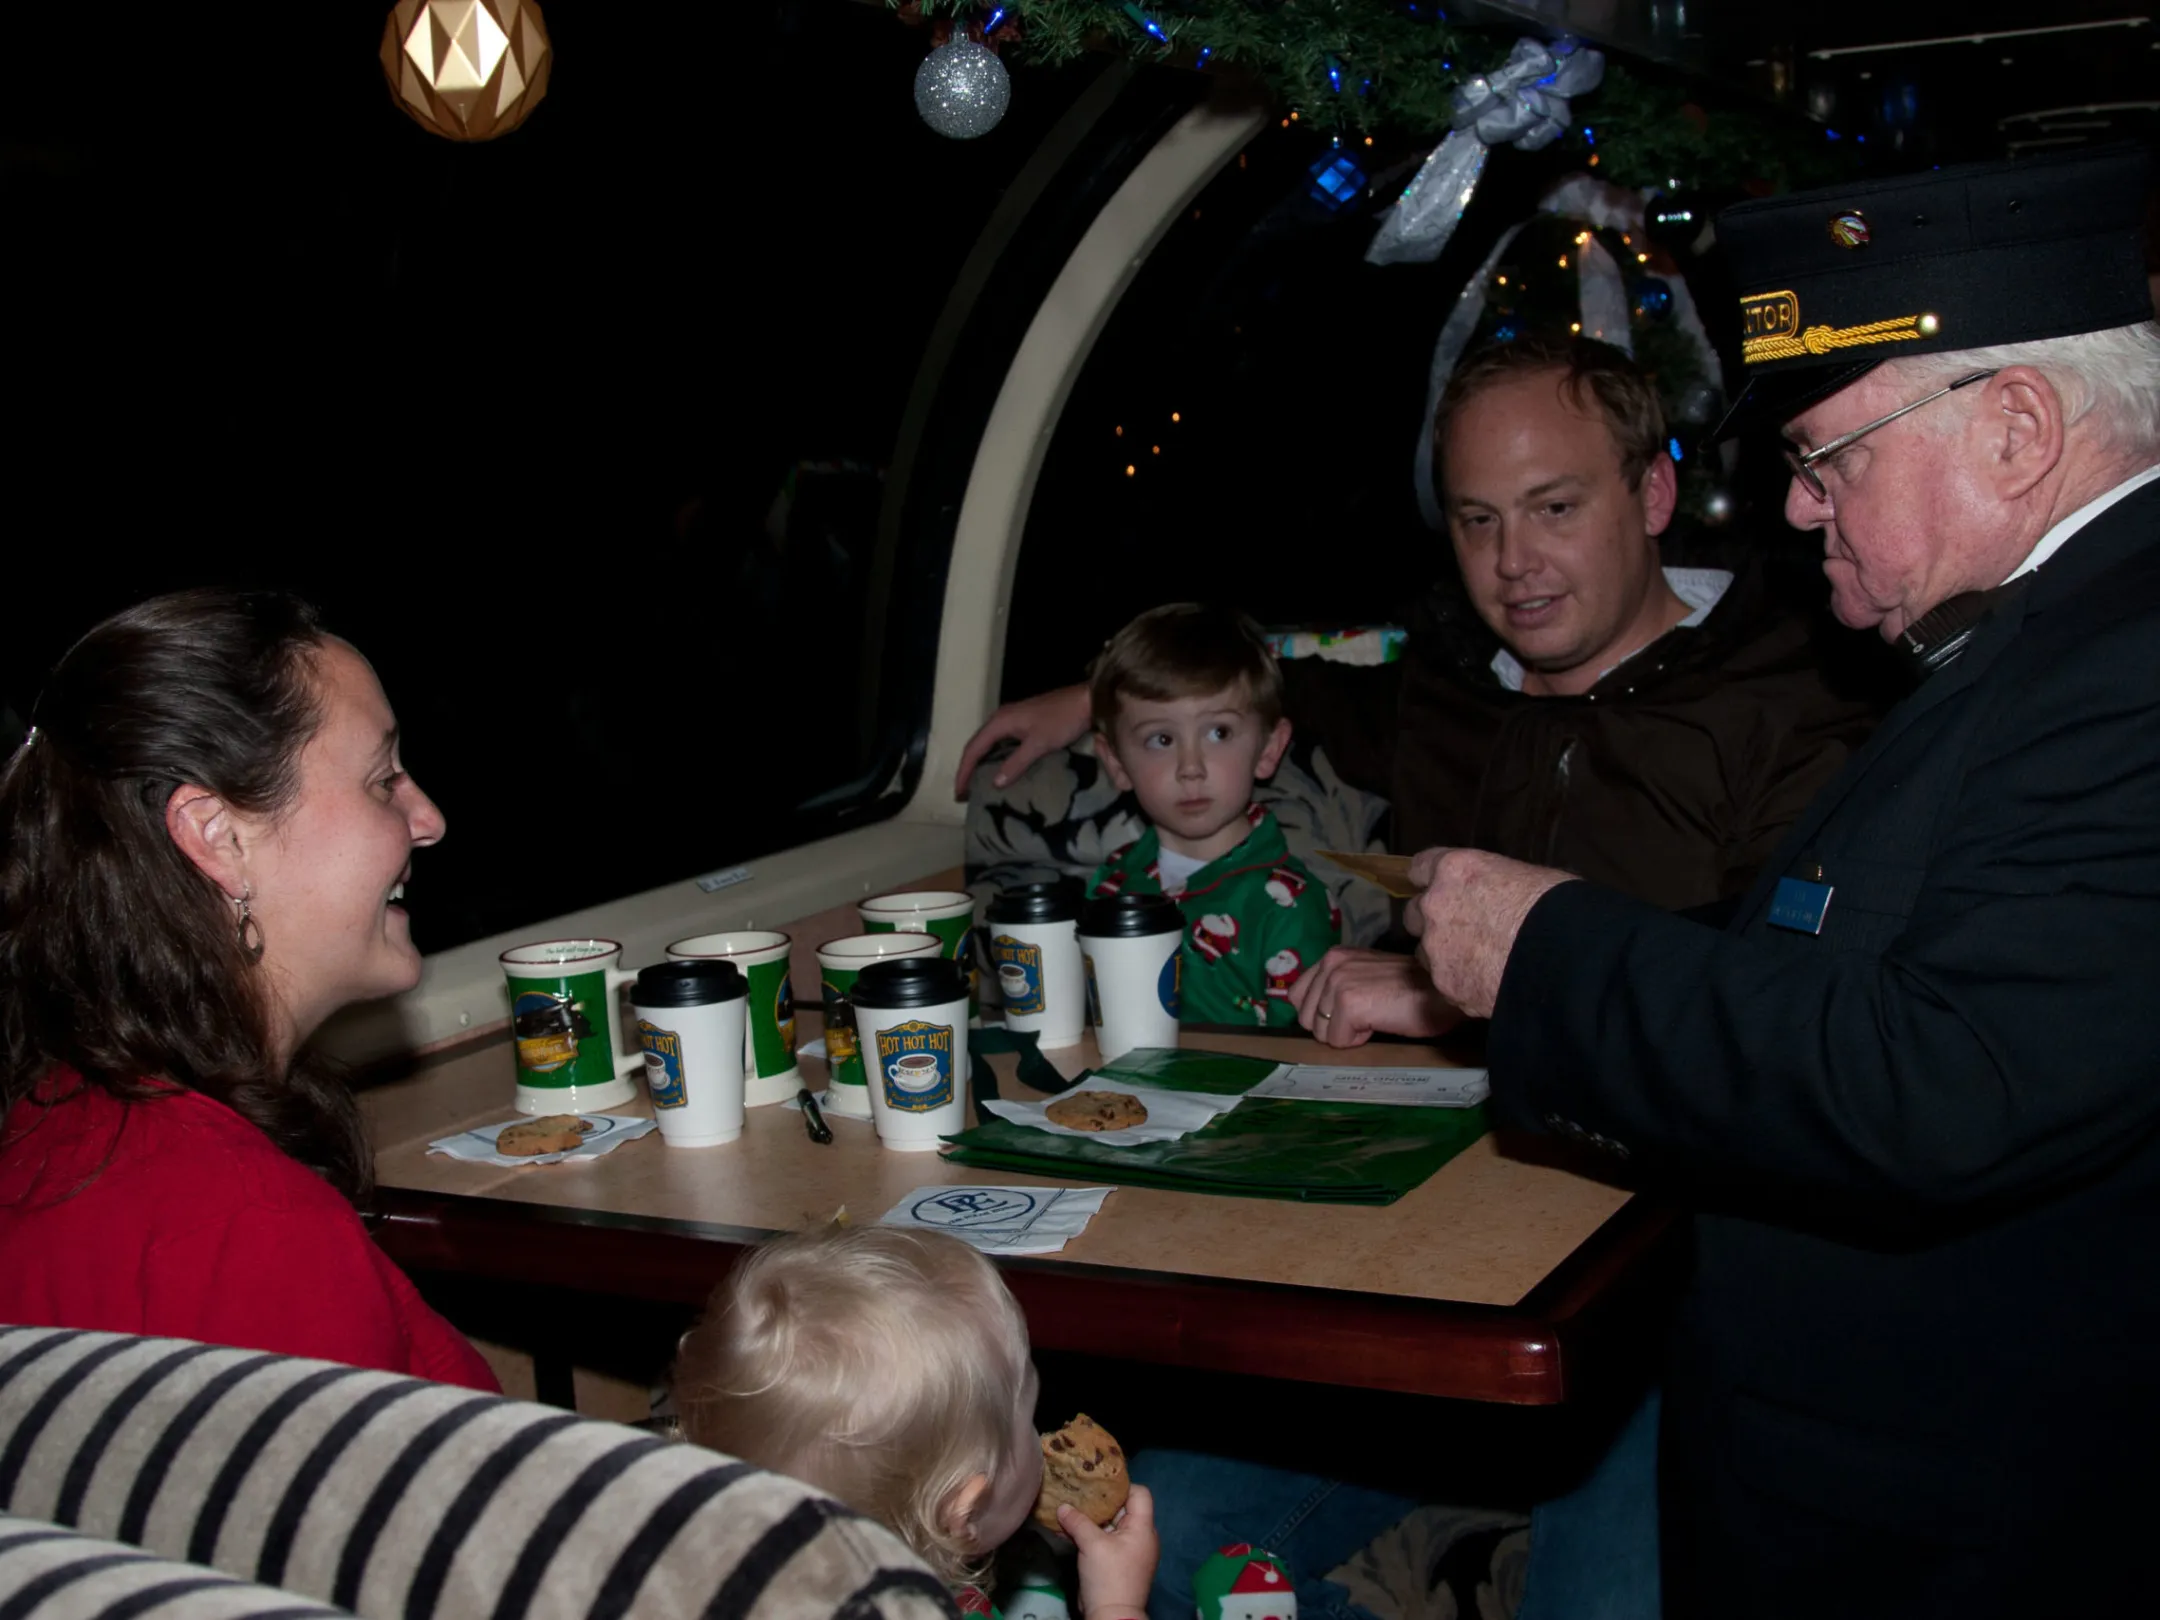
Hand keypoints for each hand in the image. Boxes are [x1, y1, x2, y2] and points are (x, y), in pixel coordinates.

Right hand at [952, 684, 1092, 798]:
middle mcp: (1001, 718)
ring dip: (980, 763)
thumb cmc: (1062, 721)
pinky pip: (1000, 742)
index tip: (959, 793)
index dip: (964, 772)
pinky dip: (994, 757)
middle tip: (964, 792)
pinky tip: (998, 769)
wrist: (1086, 701)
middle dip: (968, 768)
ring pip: (988, 743)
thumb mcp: (1039, 744)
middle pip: (976, 745)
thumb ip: (1016, 763)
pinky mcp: (1023, 722)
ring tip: (976, 784)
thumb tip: (995, 783)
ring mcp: (1012, 719)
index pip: (973, 749)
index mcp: (1000, 722)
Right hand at [1058, 1485, 1155, 1619]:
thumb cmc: (1109, 1575)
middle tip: (1080, 1493)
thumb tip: (1061, 1506)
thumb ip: (1077, 1521)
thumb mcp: (1092, 1545)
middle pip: (1123, 1508)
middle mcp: (1140, 1537)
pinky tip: (1071, 1530)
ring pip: (1111, 1525)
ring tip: (1071, 1508)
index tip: (1097, 1485)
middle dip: (1101, 1501)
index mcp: (1143, 1528)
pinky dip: (1091, 1534)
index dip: (1121, 1486)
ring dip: (1093, 1519)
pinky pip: (1105, 1541)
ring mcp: (1129, 1550)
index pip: (1139, 1494)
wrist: (1111, 1616)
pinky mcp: (1117, 1562)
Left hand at [1288, 947, 1460, 1046]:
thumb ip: (1338, 984)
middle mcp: (1331, 963)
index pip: (1297, 996)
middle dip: (1333, 1026)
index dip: (1321, 1014)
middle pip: (1306, 1018)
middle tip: (1367, 1014)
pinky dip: (1358, 1040)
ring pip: (1320, 1033)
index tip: (1350, 1011)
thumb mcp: (1365, 977)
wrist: (1441, 991)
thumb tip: (1315, 1014)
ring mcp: (1338, 983)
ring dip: (1347, 1033)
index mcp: (1333, 956)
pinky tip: (1379, 1023)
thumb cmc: (1411, 989)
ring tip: (1375, 1016)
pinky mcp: (1349, 1004)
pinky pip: (1337, 1041)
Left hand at [1411, 849, 1574, 1018]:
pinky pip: (1445, 984)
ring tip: (1478, 963)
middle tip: (1462, 930)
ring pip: (1426, 952)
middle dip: (1432, 921)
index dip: (1431, 881)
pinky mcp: (1446, 985)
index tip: (1440, 889)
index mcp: (1454, 869)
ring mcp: (1436, 948)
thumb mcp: (1528, 877)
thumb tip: (1499, 894)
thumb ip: (1495, 884)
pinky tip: (1487, 985)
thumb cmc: (1560, 907)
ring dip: (1444, 955)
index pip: (1419, 868)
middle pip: (1415, 912)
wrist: (1567, 958)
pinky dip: (1460, 984)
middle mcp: (1435, 905)